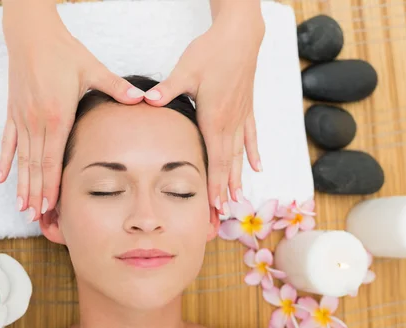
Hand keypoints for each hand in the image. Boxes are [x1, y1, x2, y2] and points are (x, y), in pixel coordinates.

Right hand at [0, 4, 144, 221]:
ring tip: (21, 208)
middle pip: (36, 166)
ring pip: (21, 159)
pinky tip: (1, 179)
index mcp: (57, 116)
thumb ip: (117, 88)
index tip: (49, 207)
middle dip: (36, 194)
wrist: (32, 35)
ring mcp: (22, 118)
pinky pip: (8, 142)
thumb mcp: (93, 69)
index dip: (50, 186)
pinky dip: (5, 162)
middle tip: (36, 218)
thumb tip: (142, 99)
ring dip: (21, 185)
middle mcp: (37, 122)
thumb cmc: (64, 52)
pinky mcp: (13, 112)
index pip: (52, 160)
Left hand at [143, 11, 264, 214]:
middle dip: (224, 191)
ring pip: (240, 154)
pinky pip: (252, 136)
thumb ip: (167, 89)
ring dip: (238, 178)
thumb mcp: (186, 70)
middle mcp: (230, 123)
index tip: (214, 206)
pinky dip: (254, 153)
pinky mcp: (247, 109)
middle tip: (222, 214)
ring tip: (238, 199)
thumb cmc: (213, 51)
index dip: (214, 185)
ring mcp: (241, 117)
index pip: (214, 160)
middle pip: (227, 164)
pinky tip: (258, 167)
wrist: (240, 36)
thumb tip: (147, 100)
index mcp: (214, 118)